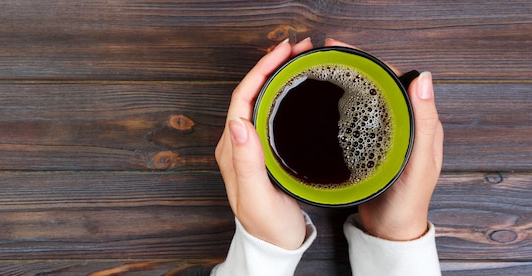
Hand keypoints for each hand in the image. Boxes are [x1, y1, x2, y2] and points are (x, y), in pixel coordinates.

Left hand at [215, 38, 313, 249]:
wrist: (274, 245)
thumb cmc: (268, 226)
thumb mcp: (258, 198)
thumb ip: (247, 163)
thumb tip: (238, 123)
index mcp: (232, 150)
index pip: (242, 98)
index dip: (261, 70)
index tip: (283, 53)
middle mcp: (238, 144)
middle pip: (251, 92)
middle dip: (272, 65)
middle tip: (299, 48)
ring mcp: (251, 146)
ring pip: (260, 99)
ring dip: (277, 75)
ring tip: (300, 59)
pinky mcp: (264, 150)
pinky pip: (270, 111)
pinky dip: (283, 92)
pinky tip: (297, 88)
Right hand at [324, 39, 444, 240]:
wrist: (389, 230)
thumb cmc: (407, 201)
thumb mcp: (418, 163)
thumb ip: (423, 123)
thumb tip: (424, 78)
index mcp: (419, 122)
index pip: (396, 78)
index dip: (372, 60)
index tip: (345, 49)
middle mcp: (401, 123)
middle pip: (377, 84)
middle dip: (354, 65)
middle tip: (326, 54)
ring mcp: (383, 134)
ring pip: (364, 98)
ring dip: (346, 81)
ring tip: (323, 69)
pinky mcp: (366, 145)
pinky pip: (353, 117)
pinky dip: (340, 103)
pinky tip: (324, 100)